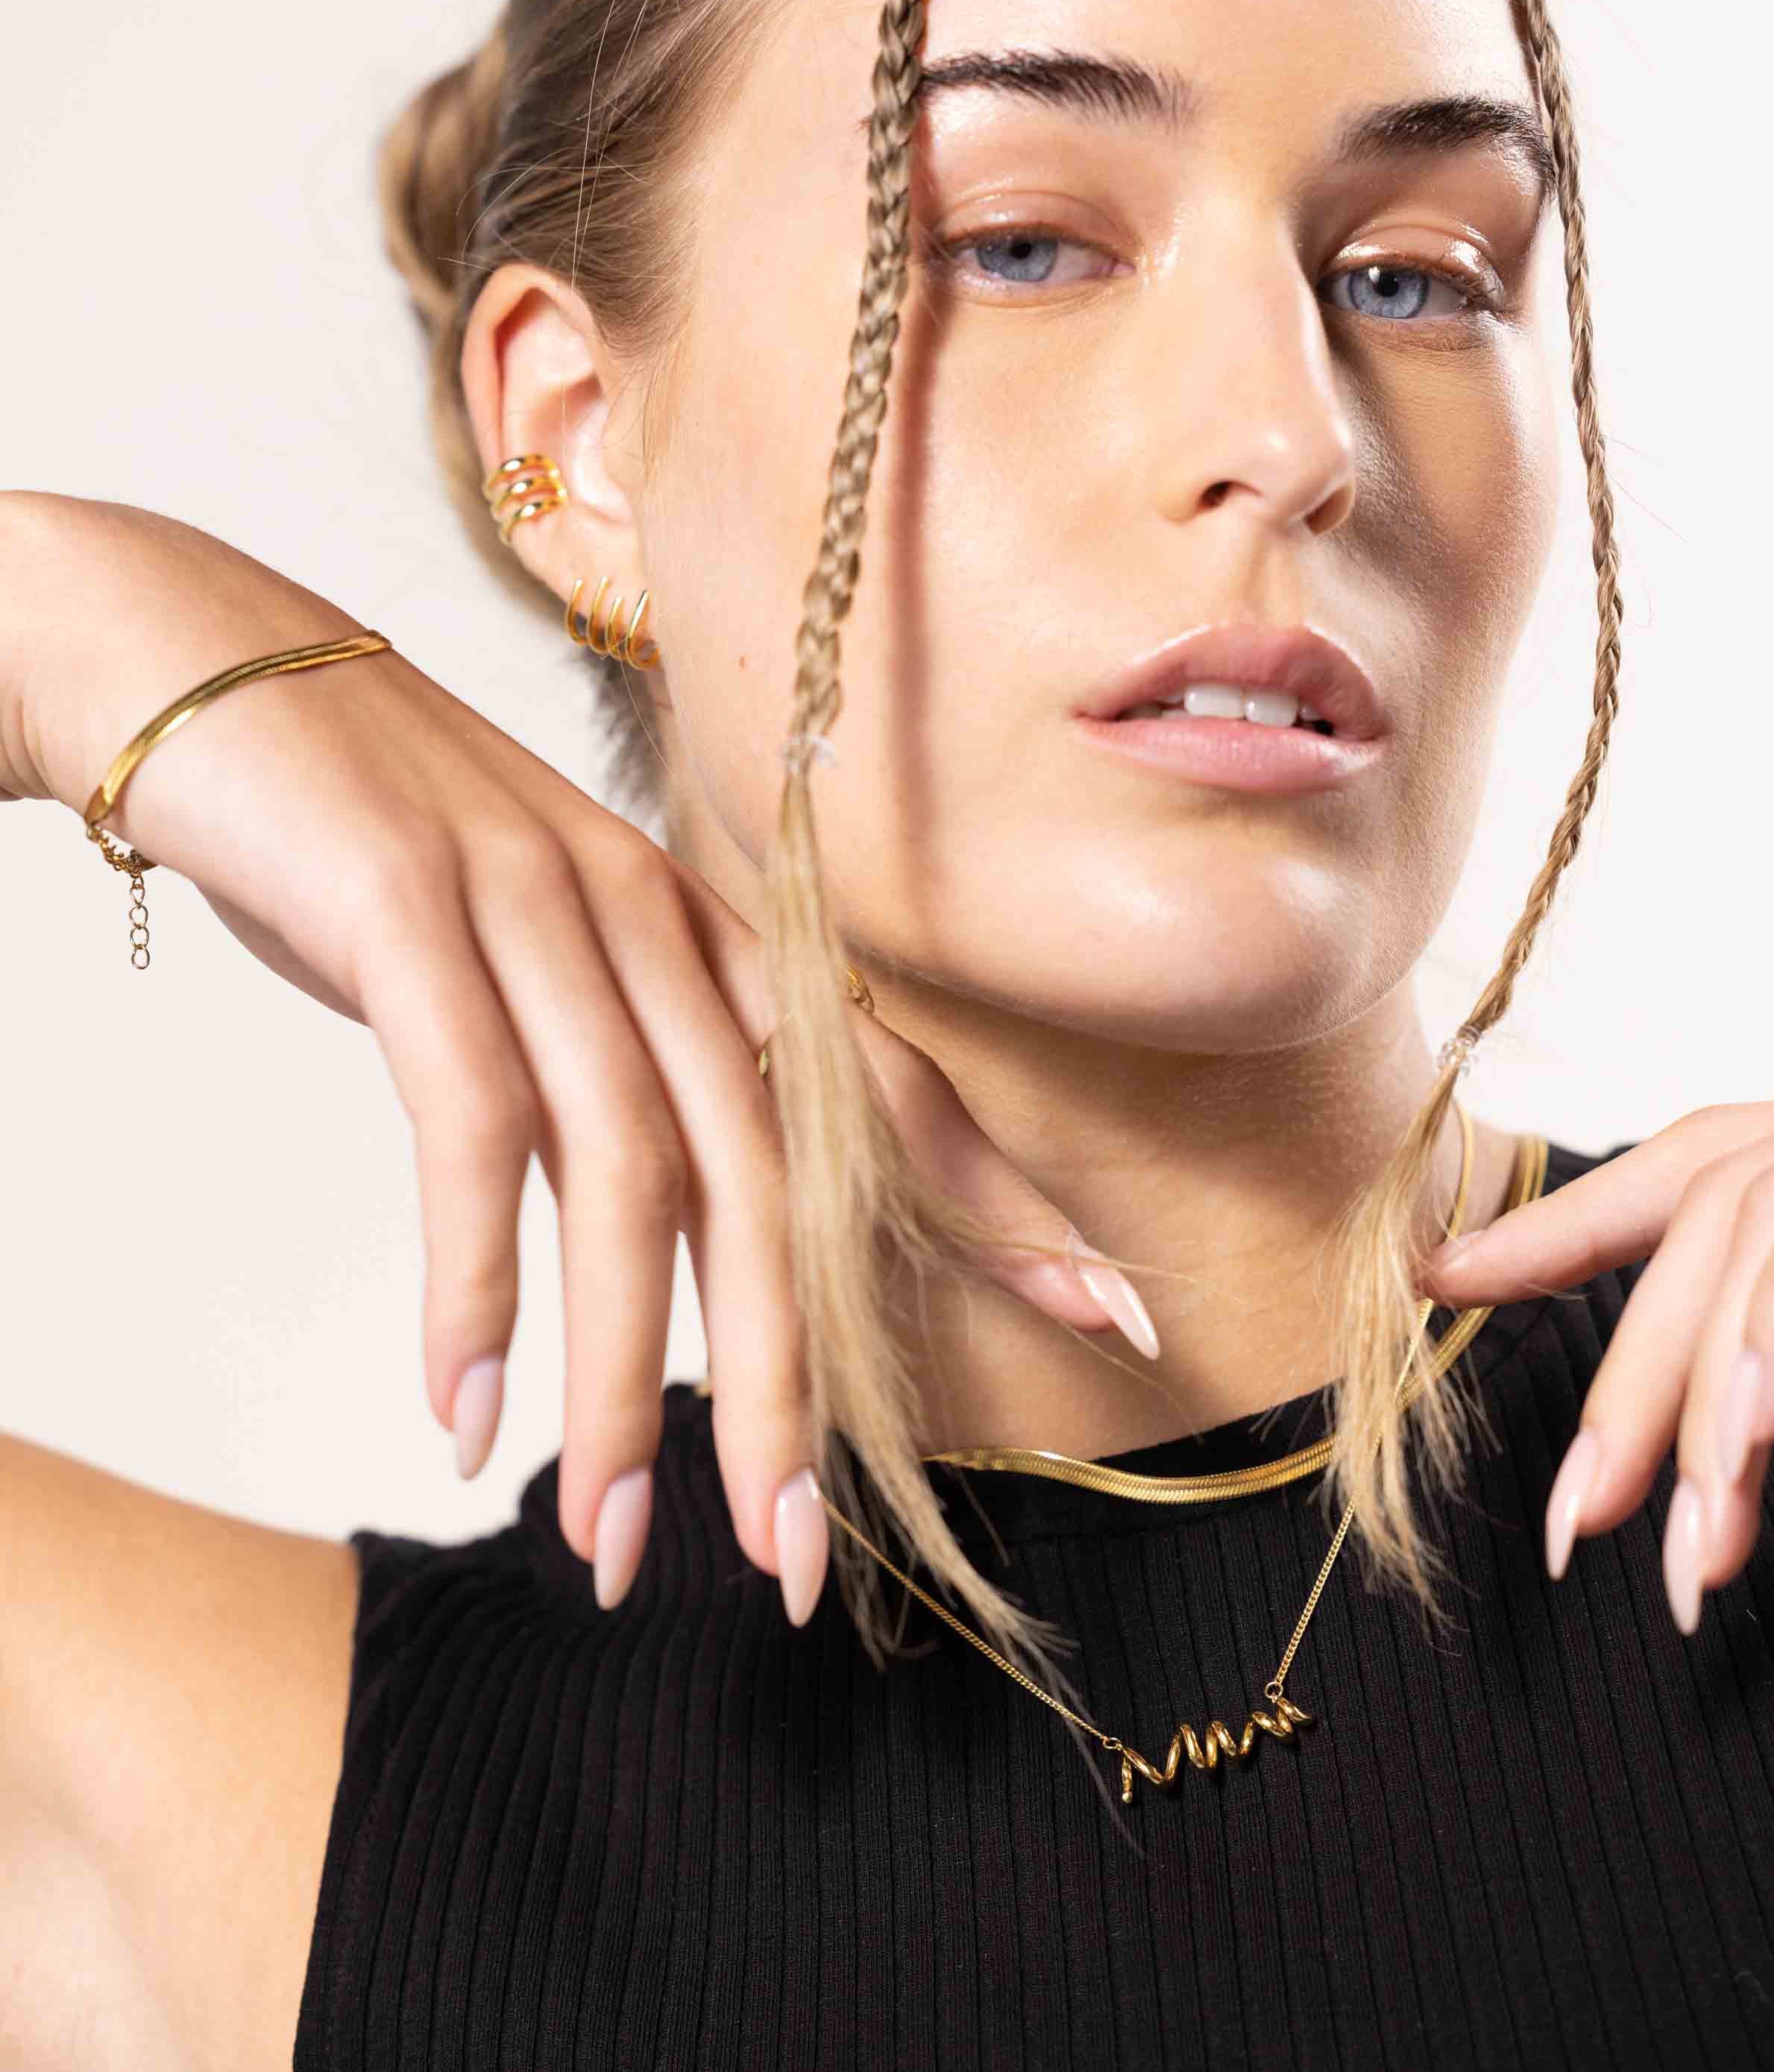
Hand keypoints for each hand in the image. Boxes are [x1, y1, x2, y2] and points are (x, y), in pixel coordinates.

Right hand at [8, 495, 1152, 1621]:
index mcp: (699, 929)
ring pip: (626, 1178)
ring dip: (619, 1383)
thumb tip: (673, 1224)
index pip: (875, 1081)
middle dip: (793, 1380)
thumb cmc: (380, 834)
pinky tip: (464, 1412)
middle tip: (788, 1558)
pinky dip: (472, 1283)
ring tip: (600, 1540)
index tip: (1108, 1312)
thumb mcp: (539, 946)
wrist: (212, 668)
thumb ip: (624, 1062)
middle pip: (767, 1174)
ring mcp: (537, 907)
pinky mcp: (412, 910)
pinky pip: (471, 1125)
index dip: (993, 1197)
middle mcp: (650, 917)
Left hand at [1418, 1101, 1773, 1636]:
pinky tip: (1747, 1430)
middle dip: (1627, 1389)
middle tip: (1573, 1530)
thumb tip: (1694, 1460)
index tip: (1440, 1281)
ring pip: (1749, 1244)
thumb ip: (1769, 1368)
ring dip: (1709, 1409)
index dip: (1547, 1230)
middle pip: (1693, 1238)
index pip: (1664, 1187)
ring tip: (1687, 1555)